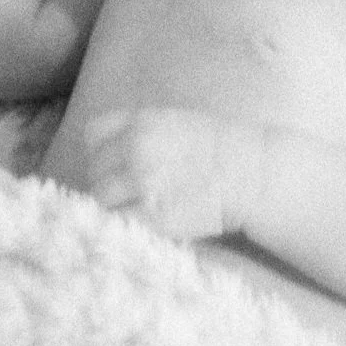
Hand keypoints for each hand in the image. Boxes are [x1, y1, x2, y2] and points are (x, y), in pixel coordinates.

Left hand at [82, 107, 257, 241]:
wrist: (251, 173)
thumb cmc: (219, 148)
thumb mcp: (175, 121)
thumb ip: (140, 131)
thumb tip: (113, 151)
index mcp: (141, 122)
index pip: (93, 134)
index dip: (100, 150)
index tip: (112, 162)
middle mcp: (136, 148)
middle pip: (94, 168)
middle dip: (106, 180)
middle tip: (125, 193)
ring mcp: (143, 182)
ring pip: (100, 197)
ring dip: (111, 205)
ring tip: (132, 209)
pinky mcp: (153, 215)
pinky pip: (118, 221)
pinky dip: (123, 223)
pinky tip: (139, 223)